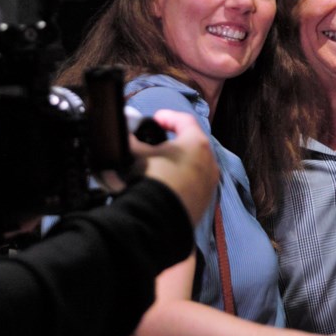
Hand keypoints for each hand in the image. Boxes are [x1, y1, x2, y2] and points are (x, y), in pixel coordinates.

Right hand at [134, 109, 217, 226]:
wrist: (160, 218)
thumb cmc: (153, 179)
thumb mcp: (138, 155)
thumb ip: (132, 141)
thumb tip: (124, 136)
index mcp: (197, 143)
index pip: (184, 120)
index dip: (168, 117)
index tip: (155, 119)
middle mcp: (210, 160)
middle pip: (193, 143)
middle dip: (175, 141)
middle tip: (158, 143)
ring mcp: (210, 181)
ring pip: (196, 164)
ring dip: (181, 162)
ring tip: (162, 166)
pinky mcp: (206, 199)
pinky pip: (195, 183)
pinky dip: (184, 180)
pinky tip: (168, 185)